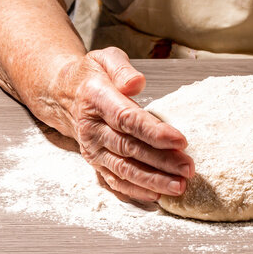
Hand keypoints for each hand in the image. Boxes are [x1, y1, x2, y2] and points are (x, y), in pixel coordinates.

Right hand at [63, 47, 193, 201]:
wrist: (63, 95)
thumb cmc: (93, 76)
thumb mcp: (105, 59)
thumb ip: (122, 69)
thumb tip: (136, 83)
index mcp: (97, 100)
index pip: (127, 119)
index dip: (154, 132)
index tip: (180, 140)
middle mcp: (93, 129)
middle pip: (130, 148)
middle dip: (162, 161)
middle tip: (188, 168)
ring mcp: (93, 150)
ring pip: (124, 169)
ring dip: (153, 180)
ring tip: (179, 186)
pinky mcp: (96, 163)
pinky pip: (115, 180)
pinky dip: (136, 190)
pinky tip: (157, 195)